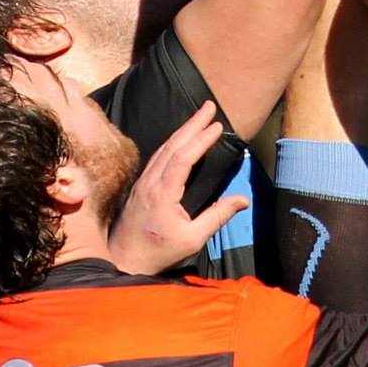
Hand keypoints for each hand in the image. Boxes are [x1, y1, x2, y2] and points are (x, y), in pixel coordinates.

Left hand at [107, 101, 248, 275]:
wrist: (123, 262)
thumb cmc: (158, 253)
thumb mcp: (192, 239)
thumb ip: (217, 216)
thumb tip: (244, 200)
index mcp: (162, 192)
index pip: (183, 157)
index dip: (200, 139)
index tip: (217, 125)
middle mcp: (150, 181)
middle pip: (173, 145)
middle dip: (193, 123)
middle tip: (209, 105)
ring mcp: (143, 182)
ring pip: (163, 148)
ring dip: (183, 130)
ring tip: (199, 116)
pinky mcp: (139, 185)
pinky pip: (157, 156)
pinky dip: (172, 142)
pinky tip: (180, 138)